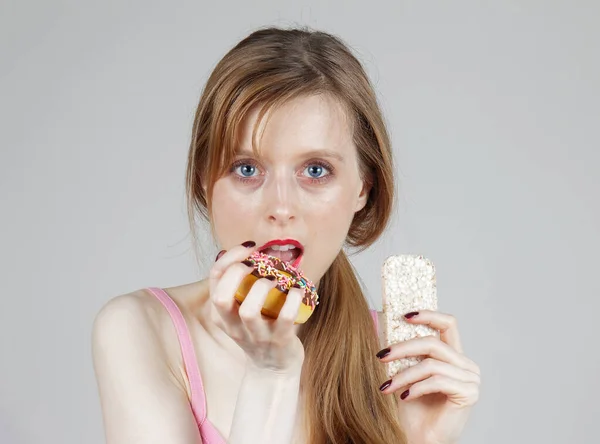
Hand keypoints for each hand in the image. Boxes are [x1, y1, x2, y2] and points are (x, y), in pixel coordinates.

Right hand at [210, 242, 304, 373]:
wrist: (274, 369)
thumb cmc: (261, 330)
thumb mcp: (243, 309)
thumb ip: (246, 282)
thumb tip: (261, 249)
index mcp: (221, 313)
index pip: (215, 278)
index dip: (230, 257)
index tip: (249, 247)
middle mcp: (233, 325)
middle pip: (221, 297)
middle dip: (237, 273)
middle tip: (256, 264)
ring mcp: (256, 335)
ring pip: (248, 311)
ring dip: (263, 287)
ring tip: (276, 281)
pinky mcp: (279, 341)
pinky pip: (284, 319)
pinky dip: (293, 299)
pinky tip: (298, 290)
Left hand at [377, 310, 480, 443]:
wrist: (418, 438)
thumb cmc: (411, 408)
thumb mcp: (404, 372)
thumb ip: (403, 350)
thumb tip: (379, 320)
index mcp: (454, 355)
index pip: (448, 324)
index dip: (428, 315)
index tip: (404, 315)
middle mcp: (466, 364)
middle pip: (434, 342)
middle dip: (403, 348)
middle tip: (381, 356)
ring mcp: (470, 379)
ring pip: (431, 364)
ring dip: (404, 375)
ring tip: (386, 386)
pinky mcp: (468, 393)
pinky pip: (437, 381)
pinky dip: (416, 388)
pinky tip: (404, 397)